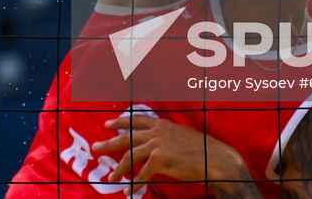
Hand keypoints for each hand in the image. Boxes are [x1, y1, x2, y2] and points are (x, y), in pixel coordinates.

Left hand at [93, 113, 250, 191]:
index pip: (135, 120)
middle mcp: (157, 132)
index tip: (108, 124)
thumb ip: (166, 136)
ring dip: (119, 169)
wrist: (215, 159)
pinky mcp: (160, 159)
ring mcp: (157, 144)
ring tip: (110, 178)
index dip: (120, 122)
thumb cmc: (201, 150)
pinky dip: (135, 184)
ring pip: (130, 157)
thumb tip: (154, 143)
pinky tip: (129, 191)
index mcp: (162, 124)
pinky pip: (142, 174)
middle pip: (126, 137)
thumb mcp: (181, 136)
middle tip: (96, 147)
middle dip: (109, 143)